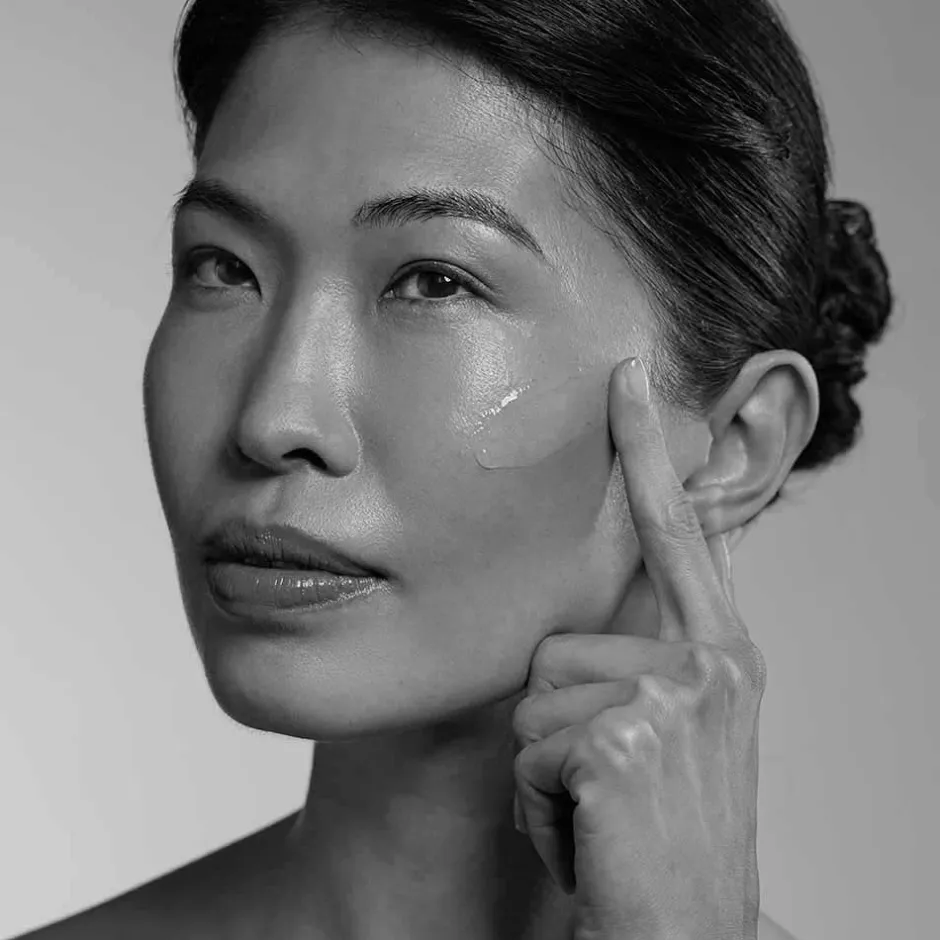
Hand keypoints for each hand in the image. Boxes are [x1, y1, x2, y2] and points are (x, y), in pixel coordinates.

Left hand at [512, 357, 765, 939]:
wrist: (686, 937)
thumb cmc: (661, 834)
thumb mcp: (669, 734)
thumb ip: (646, 658)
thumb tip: (596, 606)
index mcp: (720, 654)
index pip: (677, 531)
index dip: (647, 448)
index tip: (627, 372)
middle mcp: (710, 665)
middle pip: (561, 639)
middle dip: (559, 719)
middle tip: (609, 786)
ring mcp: (672, 700)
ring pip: (536, 695)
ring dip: (548, 765)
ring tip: (599, 811)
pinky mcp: (622, 741)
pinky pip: (529, 748)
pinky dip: (539, 802)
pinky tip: (589, 834)